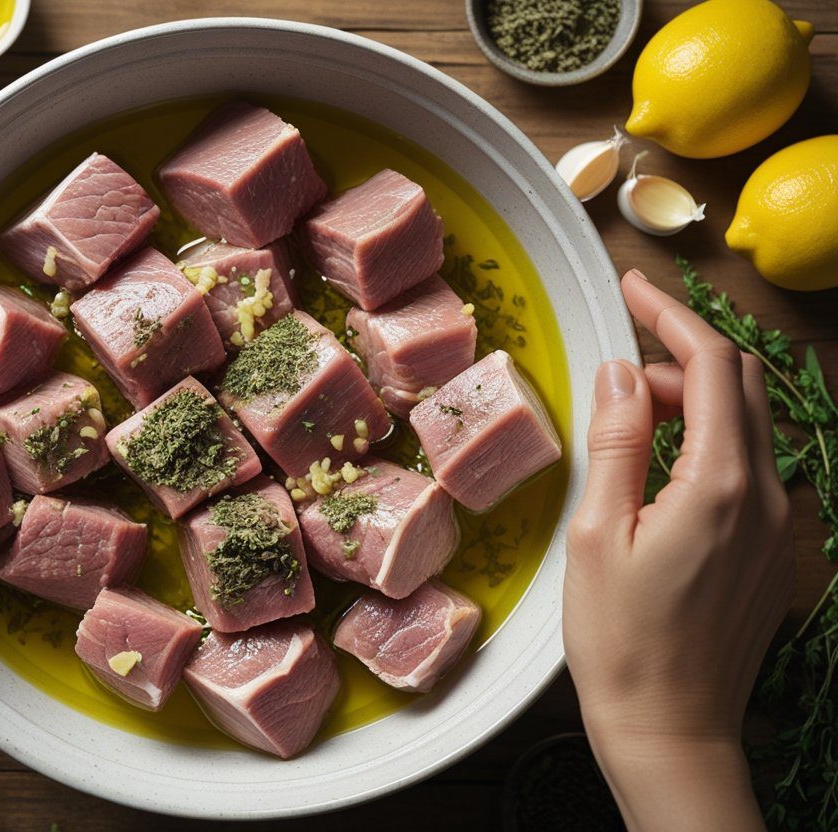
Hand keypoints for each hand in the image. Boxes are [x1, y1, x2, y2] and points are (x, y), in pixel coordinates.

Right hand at [565, 270, 792, 829]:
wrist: (670, 729)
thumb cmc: (620, 642)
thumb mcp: (596, 534)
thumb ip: (615, 442)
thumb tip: (620, 371)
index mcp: (719, 484)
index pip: (710, 364)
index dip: (670, 313)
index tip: (631, 288)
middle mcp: (765, 494)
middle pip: (740, 383)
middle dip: (682, 354)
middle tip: (619, 368)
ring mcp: (777, 523)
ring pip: (748, 422)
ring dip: (693, 399)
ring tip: (630, 420)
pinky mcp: (771, 547)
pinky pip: (750, 464)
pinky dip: (707, 440)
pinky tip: (660, 468)